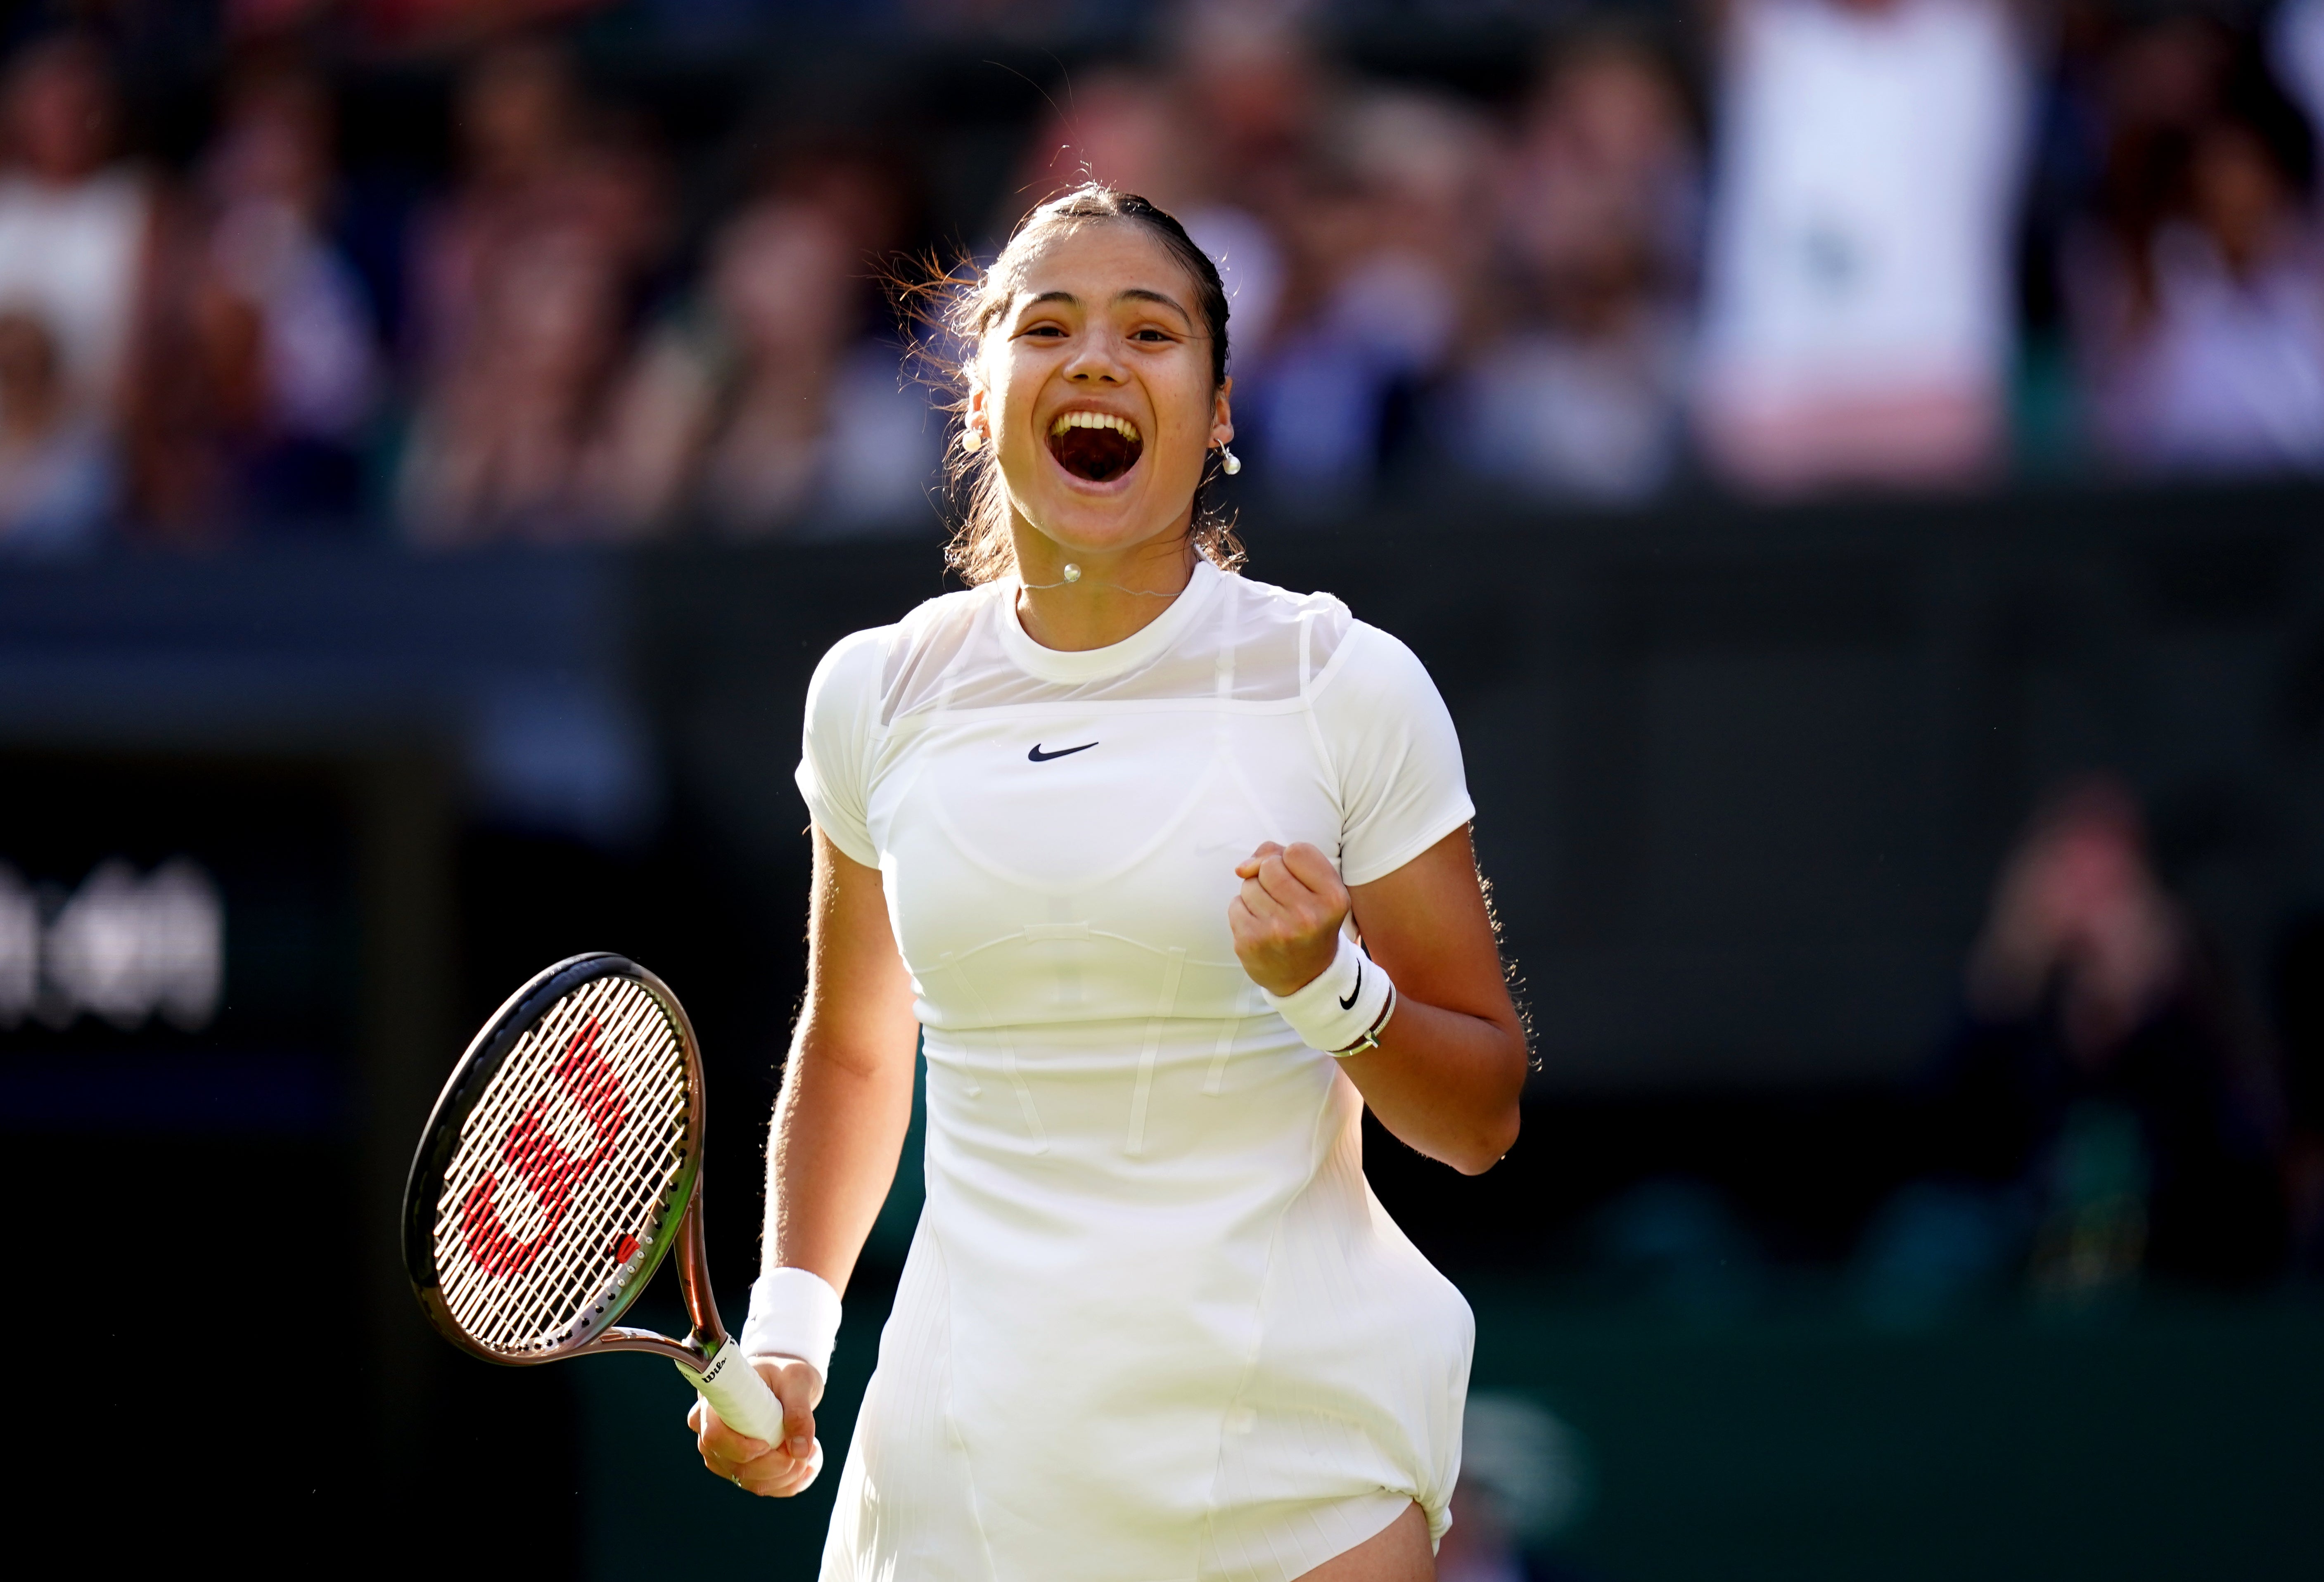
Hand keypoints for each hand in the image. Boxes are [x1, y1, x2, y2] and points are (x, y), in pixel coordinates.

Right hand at [689, 1356, 822, 1497]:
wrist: (785, 1381)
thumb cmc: (785, 1373)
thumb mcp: (796, 1380)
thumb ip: (799, 1411)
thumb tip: (800, 1451)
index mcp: (716, 1403)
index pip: (714, 1436)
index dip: (741, 1448)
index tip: (770, 1443)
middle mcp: (712, 1431)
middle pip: (734, 1465)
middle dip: (775, 1466)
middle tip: (808, 1451)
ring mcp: (723, 1453)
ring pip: (748, 1481)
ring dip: (785, 1477)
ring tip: (812, 1453)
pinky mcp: (739, 1467)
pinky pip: (760, 1486)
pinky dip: (787, 1484)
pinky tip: (808, 1468)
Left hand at [1228, 841, 1349, 995]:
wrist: (1308, 977)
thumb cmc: (1310, 921)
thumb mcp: (1317, 887)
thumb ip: (1282, 856)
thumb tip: (1243, 868)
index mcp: (1333, 898)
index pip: (1297, 851)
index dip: (1291, 860)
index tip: (1298, 879)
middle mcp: (1308, 915)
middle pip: (1270, 866)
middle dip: (1271, 877)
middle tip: (1285, 901)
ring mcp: (1277, 931)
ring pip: (1249, 884)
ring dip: (1256, 894)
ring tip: (1274, 916)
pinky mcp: (1251, 942)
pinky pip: (1235, 905)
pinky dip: (1243, 911)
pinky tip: (1260, 927)